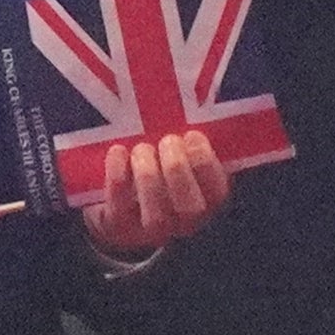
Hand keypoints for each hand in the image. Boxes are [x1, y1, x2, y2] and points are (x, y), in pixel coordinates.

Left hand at [77, 128, 233, 258]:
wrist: (116, 202)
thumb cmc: (158, 166)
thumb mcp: (180, 152)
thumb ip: (190, 140)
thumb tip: (193, 103)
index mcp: (207, 199)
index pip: (218, 191)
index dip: (206, 164)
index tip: (192, 135)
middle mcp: (184, 221)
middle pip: (191, 208)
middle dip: (178, 170)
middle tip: (167, 141)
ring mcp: (151, 230)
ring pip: (157, 216)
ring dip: (149, 176)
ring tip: (142, 148)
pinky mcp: (118, 227)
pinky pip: (119, 207)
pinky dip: (118, 176)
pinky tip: (117, 151)